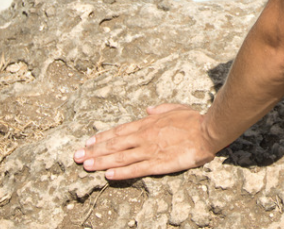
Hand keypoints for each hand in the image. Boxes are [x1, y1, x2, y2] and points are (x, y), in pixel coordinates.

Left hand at [73, 103, 218, 179]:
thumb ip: (159, 110)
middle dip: (94, 150)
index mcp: (147, 123)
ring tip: (85, 165)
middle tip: (76, 156)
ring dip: (101, 162)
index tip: (88, 141)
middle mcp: (144, 137)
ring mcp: (149, 151)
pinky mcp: (157, 164)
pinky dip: (121, 172)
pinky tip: (108, 175)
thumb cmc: (192, 120)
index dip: (102, 137)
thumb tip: (148, 110)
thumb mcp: (174, 108)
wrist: (206, 132)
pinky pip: (135, 169)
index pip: (119, 131)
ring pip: (120, 157)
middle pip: (114, 144)